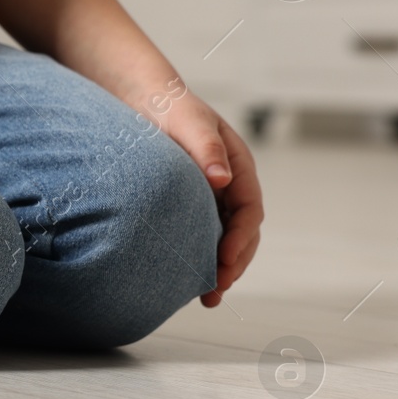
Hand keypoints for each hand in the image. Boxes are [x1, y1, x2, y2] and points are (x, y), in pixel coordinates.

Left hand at [160, 98, 262, 306]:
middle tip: (216, 289)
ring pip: (224, 238)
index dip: (241, 237)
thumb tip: (221, 178)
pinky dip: (198, 257)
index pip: (250, 210)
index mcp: (238, 168)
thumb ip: (206, 148)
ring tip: (207, 297)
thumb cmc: (172, 107)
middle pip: (243, 232)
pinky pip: (202, 235)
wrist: (147, 100)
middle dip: (234, 263)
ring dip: (220, 268)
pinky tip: (187, 278)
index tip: (224, 258)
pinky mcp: (192, 205)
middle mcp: (230, 186)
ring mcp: (212, 198)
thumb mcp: (190, 122)